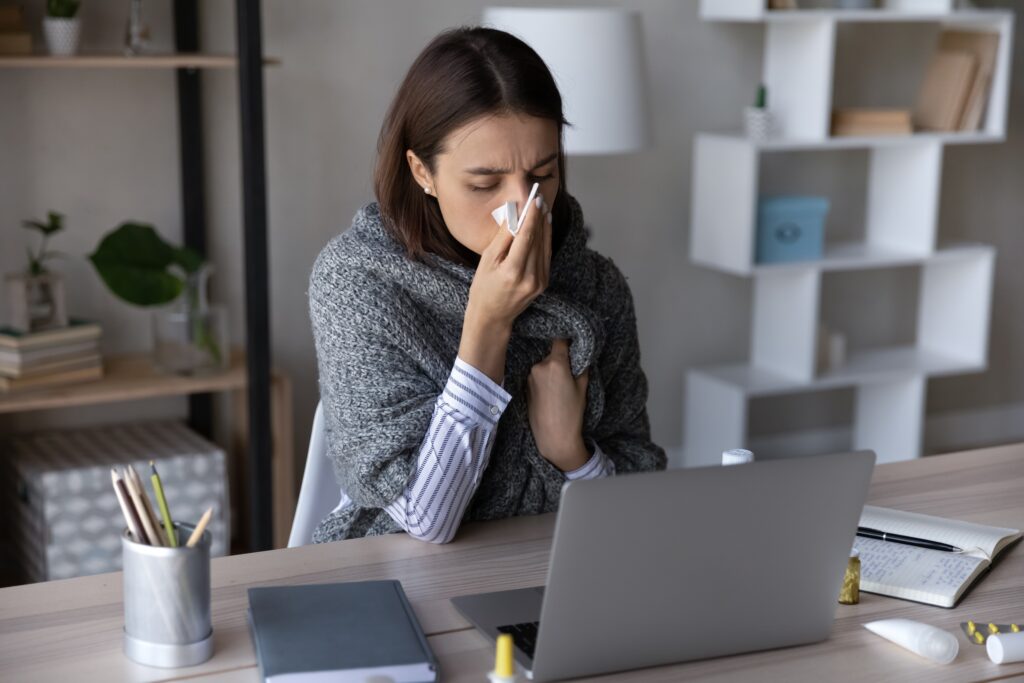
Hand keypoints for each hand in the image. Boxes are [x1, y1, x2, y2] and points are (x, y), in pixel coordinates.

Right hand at [459, 194, 551, 383]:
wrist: (493, 316)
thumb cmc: (483, 287)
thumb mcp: (488, 260)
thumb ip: (503, 237)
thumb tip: (515, 215)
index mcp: (513, 271)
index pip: (526, 236)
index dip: (532, 215)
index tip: (533, 199)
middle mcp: (530, 277)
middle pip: (538, 239)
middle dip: (539, 216)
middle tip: (538, 196)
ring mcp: (540, 281)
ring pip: (545, 246)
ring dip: (545, 225)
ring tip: (542, 206)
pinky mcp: (544, 282)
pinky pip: (545, 255)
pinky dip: (545, 238)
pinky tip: (544, 224)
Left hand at [527, 338, 589, 471]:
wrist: (553, 437)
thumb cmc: (571, 414)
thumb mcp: (583, 388)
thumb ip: (581, 366)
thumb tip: (581, 353)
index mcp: (556, 363)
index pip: (559, 340)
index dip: (566, 337)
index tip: (570, 336)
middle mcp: (539, 366)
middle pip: (551, 354)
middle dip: (560, 359)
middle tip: (569, 372)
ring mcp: (529, 377)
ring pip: (543, 366)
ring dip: (550, 370)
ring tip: (559, 388)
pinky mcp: (524, 387)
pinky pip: (536, 376)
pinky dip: (543, 380)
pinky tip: (549, 394)